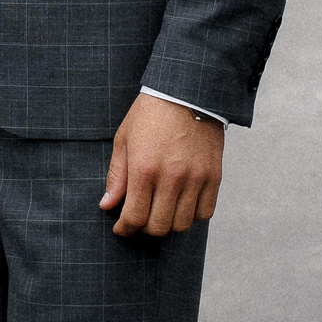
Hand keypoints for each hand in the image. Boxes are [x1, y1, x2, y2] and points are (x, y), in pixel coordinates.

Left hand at [100, 93, 223, 237]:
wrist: (187, 93)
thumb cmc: (150, 114)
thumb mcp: (124, 140)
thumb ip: (117, 176)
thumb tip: (107, 205)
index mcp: (144, 168)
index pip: (134, 216)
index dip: (125, 229)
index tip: (121, 229)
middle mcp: (171, 177)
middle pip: (159, 227)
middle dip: (144, 229)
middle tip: (140, 220)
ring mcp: (195, 178)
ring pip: (182, 224)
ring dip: (168, 223)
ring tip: (160, 211)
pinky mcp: (214, 176)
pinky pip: (204, 213)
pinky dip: (191, 215)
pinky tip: (181, 204)